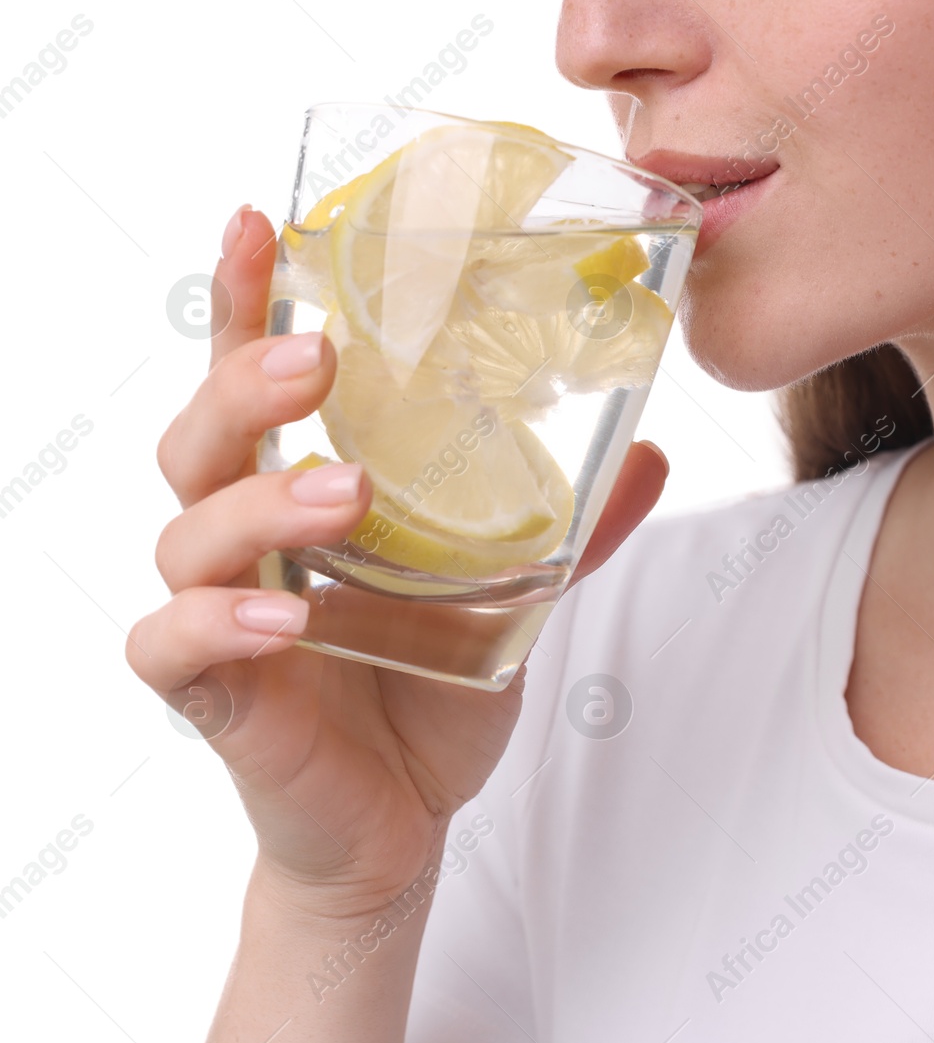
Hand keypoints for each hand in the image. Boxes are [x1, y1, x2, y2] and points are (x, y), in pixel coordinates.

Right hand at [127, 207, 667, 919]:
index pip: (255, 382)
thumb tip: (653, 455)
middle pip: (201, 435)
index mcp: (303, 495)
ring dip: (262, 498)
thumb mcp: (510, 601)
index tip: (256, 220)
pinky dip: (219, 619)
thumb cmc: (429, 694)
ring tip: (347, 496)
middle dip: (245, 383)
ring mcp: (219, 613)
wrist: (401, 822)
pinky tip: (286, 614)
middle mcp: (246, 540)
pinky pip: (172, 643)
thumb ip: (568, 532)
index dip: (244, 301)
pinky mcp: (213, 696)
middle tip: (316, 358)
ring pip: (188, 528)